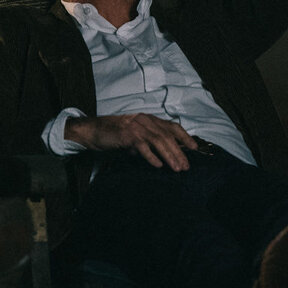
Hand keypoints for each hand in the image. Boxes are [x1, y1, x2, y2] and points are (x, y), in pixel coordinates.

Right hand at [65, 113, 195, 171]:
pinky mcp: (127, 135)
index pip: (172, 126)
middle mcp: (144, 120)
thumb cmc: (114, 134)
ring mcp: (136, 127)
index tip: (194, 148)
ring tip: (176, 168)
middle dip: (179, 152)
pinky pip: (143, 147)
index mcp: (148, 119)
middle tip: (186, 166)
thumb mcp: (135, 135)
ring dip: (169, 156)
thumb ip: (148, 141)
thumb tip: (165, 155)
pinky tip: (158, 166)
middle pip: (167, 136)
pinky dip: (152, 157)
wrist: (93, 130)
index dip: (185, 136)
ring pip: (158, 141)